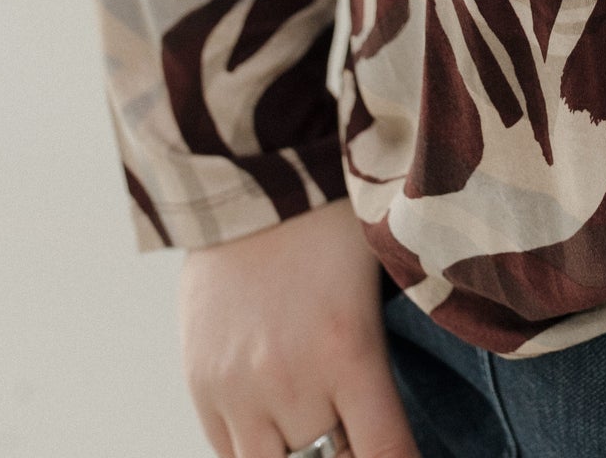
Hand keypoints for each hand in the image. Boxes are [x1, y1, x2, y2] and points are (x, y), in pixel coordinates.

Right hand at [180, 197, 421, 457]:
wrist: (251, 175)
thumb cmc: (329, 222)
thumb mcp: (376, 280)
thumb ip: (381, 358)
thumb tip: (387, 424)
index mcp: (349, 350)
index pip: (384, 454)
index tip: (403, 457)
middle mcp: (290, 380)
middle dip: (348, 454)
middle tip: (357, 429)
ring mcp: (239, 386)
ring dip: (297, 454)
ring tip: (316, 420)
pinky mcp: (201, 382)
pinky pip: (228, 452)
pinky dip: (257, 446)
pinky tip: (277, 420)